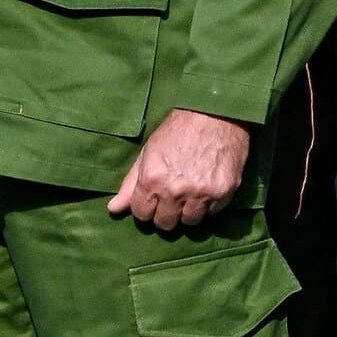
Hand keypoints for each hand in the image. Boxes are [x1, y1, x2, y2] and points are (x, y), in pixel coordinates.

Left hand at [108, 108, 249, 231]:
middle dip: (166, 211)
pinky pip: (212, 213)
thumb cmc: (178, 129)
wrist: (214, 112)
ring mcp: (201, 194)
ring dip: (188, 210)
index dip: (146, 206)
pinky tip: (207, 184)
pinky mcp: (223, 193)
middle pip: (165, 224)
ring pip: (190, 222)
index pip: (141, 214)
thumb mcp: (148, 152)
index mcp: (152, 179)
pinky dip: (209, 203)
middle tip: (173, 194)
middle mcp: (175, 190)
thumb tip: (113, 209)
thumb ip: (130, 184)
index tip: (153, 197)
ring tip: (191, 189)